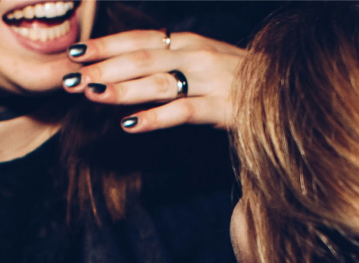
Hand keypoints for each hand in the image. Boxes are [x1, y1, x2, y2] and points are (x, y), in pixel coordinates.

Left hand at [62, 29, 243, 130]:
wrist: (288, 88)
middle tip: (70, 80)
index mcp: (185, 42)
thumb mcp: (196, 62)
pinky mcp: (223, 108)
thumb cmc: (233, 78)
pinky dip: (153, 118)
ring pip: (157, 81)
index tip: (74, 52)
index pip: (138, 39)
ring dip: (121, 89)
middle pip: (141, 58)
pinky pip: (182, 112)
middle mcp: (195, 55)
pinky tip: (128, 126)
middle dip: (102, 68)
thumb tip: (116, 74)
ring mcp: (210, 80)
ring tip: (91, 94)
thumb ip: (161, 65)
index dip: (105, 45)